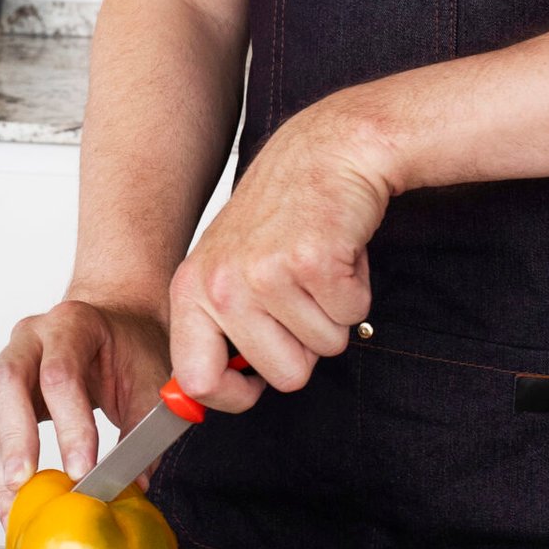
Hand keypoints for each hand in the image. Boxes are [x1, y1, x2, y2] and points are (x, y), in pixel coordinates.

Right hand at [0, 301, 170, 520]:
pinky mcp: (1, 397)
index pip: (60, 373)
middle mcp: (30, 338)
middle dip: (15, 439)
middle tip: (25, 484)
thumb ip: (142, 427)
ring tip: (15, 510)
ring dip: (0, 465)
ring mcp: (9, 364)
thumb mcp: (148, 377)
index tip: (82, 471)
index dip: (69, 425)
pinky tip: (11, 504)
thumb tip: (135, 483)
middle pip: (7, 383)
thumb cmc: (129, 349)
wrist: (113, 328)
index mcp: (71, 323)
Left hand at [168, 94, 397, 407]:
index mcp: (191, 290)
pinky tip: (337, 252)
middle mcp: (222, 284)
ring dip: (333, 313)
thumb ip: (217, 328)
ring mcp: (266, 273)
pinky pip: (353, 315)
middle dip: (306, 346)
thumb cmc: (280, 215)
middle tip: (300, 294)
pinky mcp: (313, 260)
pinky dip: (356, 290)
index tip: (253, 384)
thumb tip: (205, 396)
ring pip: (324, 348)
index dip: (234, 397)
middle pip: (283, 376)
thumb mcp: (226, 269)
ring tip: (316, 266)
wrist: (325, 152)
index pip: (196, 381)